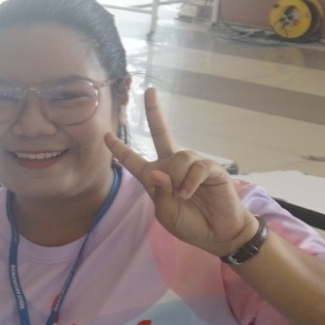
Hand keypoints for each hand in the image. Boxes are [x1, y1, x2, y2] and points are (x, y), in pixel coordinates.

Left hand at [106, 87, 255, 254]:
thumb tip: (158, 171)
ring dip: (178, 178)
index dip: (119, 149)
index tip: (106, 135)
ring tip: (183, 196)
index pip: (133, 160)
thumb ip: (158, 194)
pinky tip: (190, 194)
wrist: (219, 233)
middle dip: (154, 112)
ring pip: (179, 156)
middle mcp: (172, 165)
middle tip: (148, 90)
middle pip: (162, 132)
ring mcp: (192, 165)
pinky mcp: (211, 169)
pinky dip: (190, 182)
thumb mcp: (166, 214)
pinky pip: (197, 167)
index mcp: (156, 177)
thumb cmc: (191, 224)